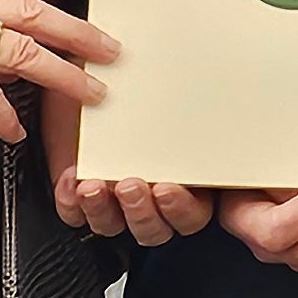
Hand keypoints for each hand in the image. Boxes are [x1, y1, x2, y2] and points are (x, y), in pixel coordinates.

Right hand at [0, 0, 113, 146]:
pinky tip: (12, 131)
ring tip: (83, 95)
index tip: (88, 31)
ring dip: (56, 78)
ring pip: (16, 54)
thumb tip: (7, 55)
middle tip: (109, 54)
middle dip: (76, 38)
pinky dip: (2, 118)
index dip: (58, 18)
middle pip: (27, 18)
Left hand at [42, 89, 210, 243]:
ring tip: (92, 186)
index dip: (182, 208)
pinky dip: (71, 204)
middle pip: (156, 228)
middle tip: (130, 185)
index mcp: (184, 173)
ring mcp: (112, 196)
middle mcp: (150, 190)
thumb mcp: (161, 84)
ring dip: (104, 211)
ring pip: (114, 226)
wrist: (77, 70)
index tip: (168, 187)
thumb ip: (185, 99)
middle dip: (141, 212)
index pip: (193, 212)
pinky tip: (71, 181)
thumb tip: (226, 90)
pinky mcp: (77, 194)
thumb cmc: (124, 76)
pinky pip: (75, 215)